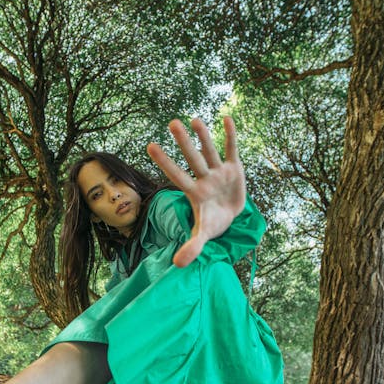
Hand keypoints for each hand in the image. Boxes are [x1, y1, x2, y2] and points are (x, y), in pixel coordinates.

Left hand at [147, 116, 245, 267]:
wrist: (231, 216)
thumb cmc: (213, 223)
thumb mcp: (203, 235)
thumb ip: (191, 247)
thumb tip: (178, 265)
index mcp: (194, 193)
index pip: (177, 176)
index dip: (165, 162)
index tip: (150, 145)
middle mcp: (204, 178)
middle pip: (192, 159)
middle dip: (183, 143)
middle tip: (172, 122)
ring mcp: (218, 172)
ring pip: (210, 151)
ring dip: (203, 135)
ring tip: (193, 119)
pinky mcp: (234, 168)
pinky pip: (232, 150)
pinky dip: (230, 135)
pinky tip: (226, 118)